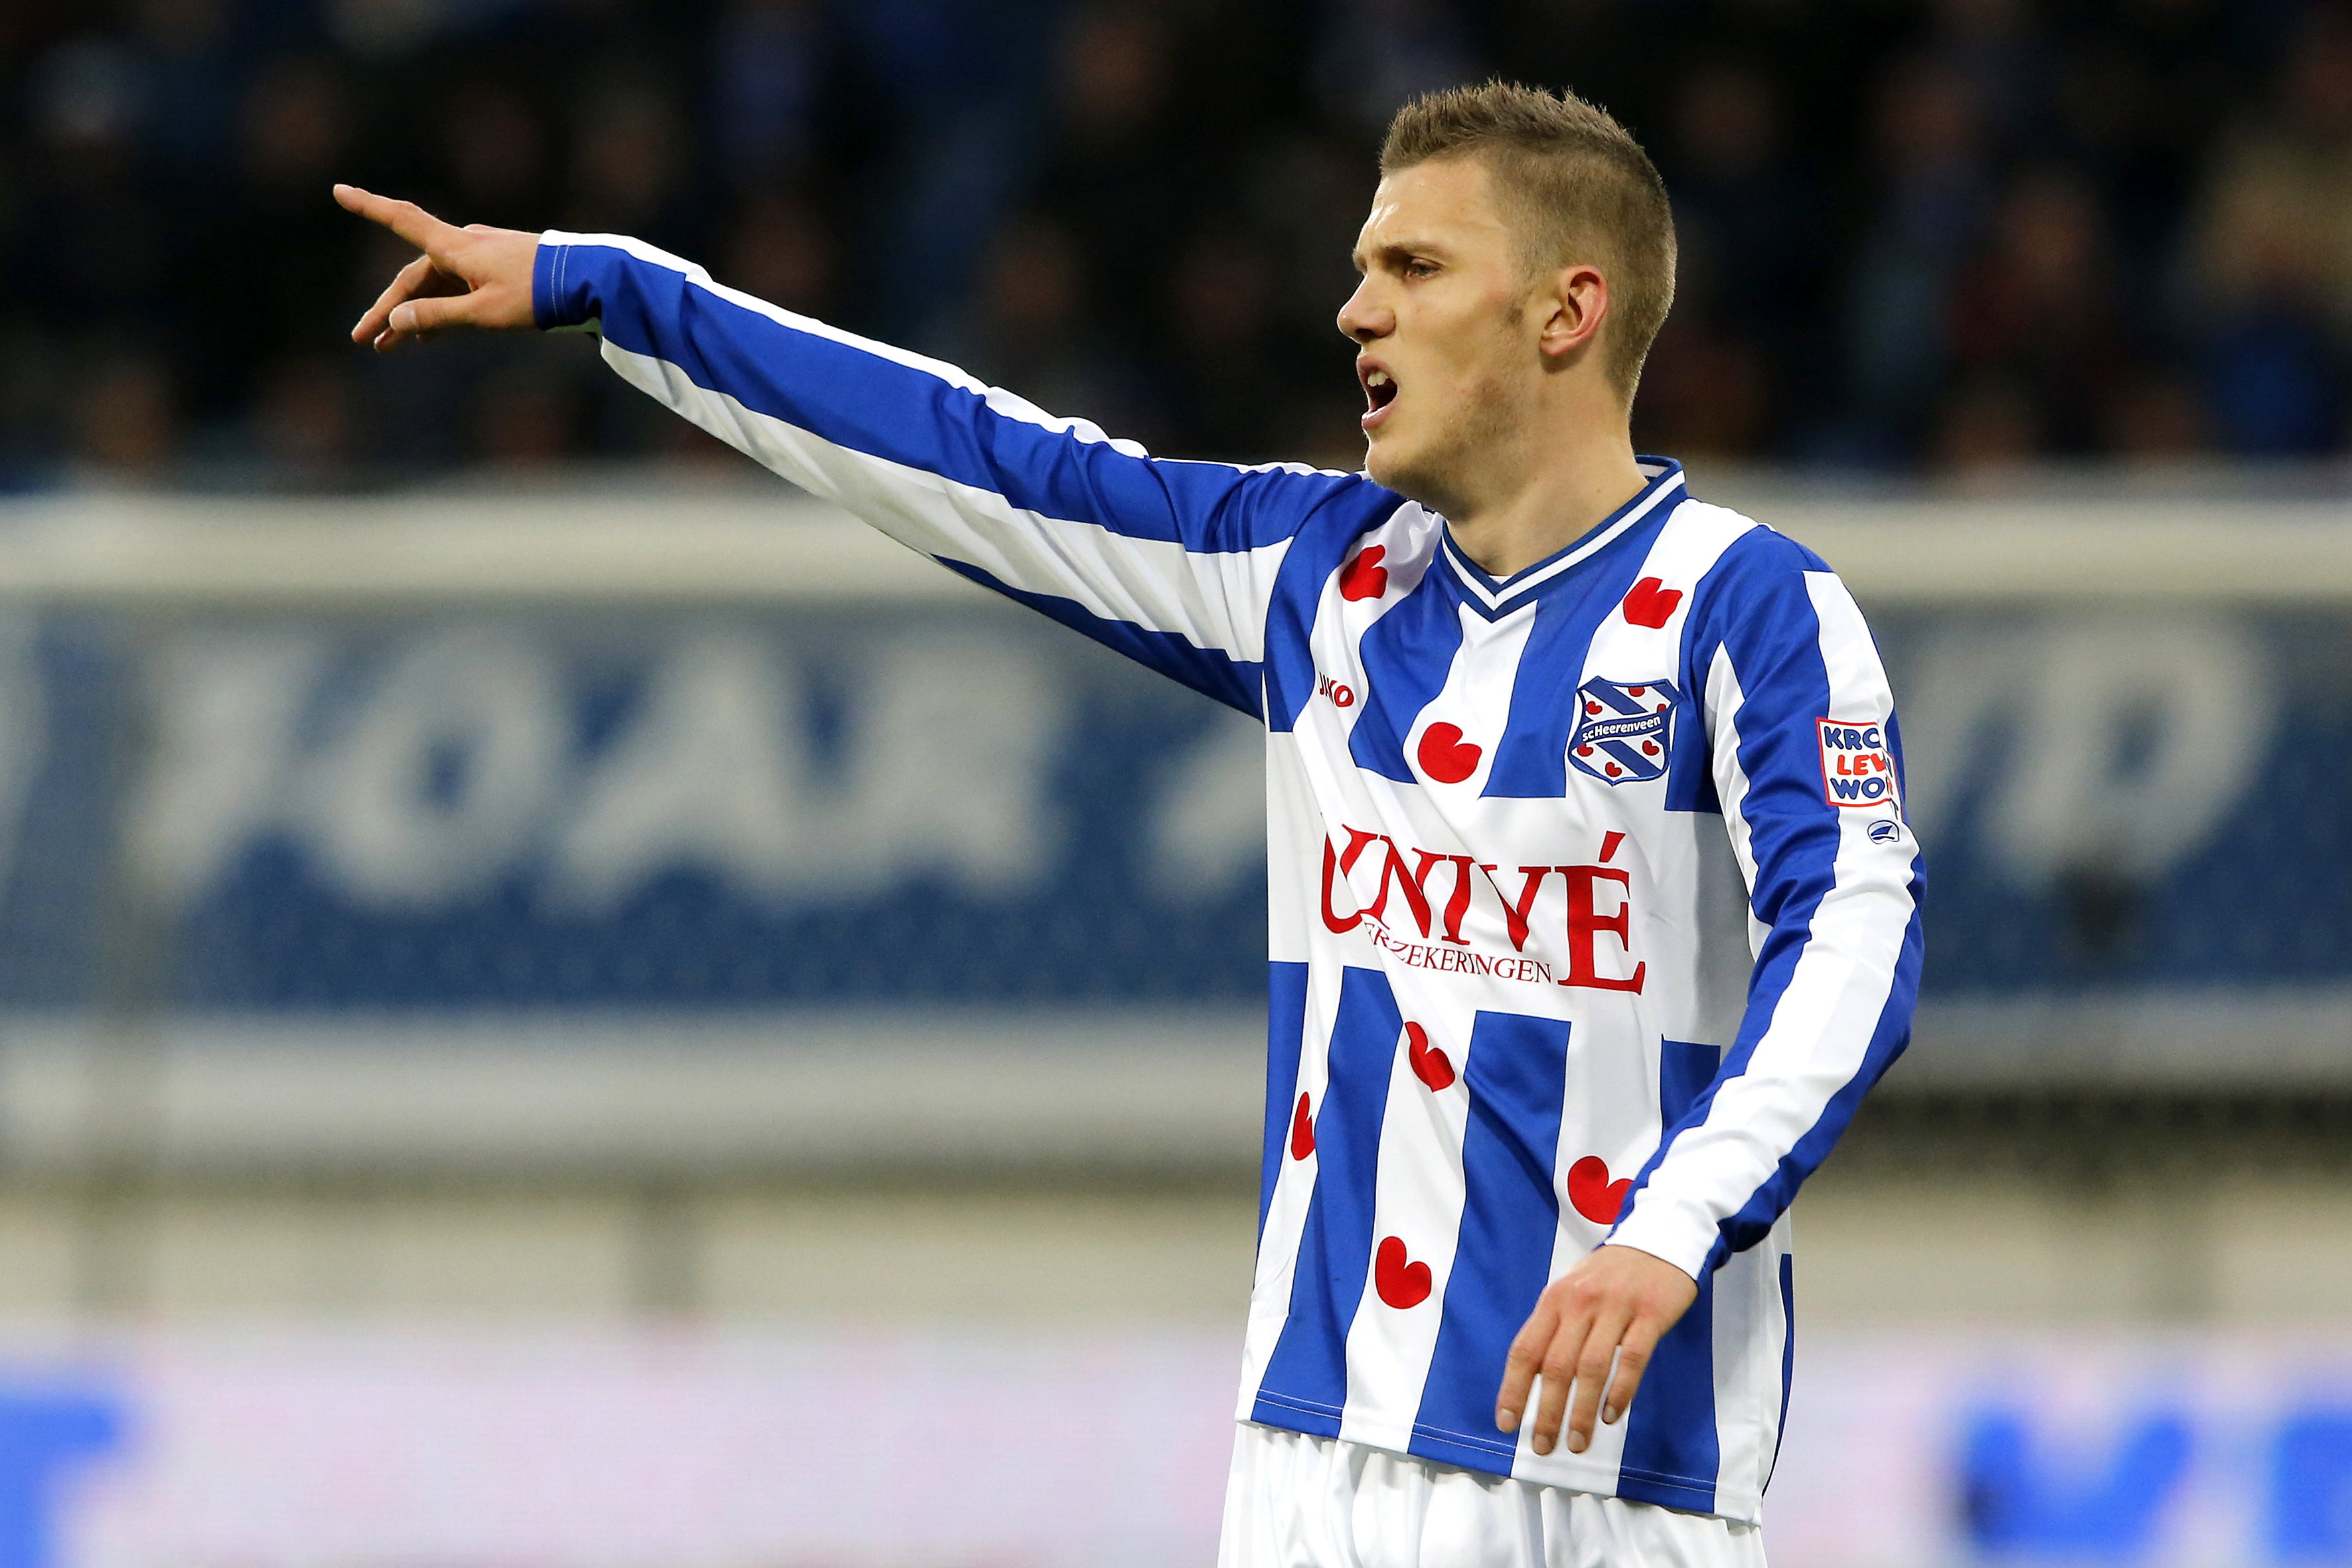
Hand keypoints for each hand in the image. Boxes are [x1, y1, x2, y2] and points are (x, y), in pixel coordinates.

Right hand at [336, 184, 540, 351]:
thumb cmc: (537, 296)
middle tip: (366, 339)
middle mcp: (465, 245)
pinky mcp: (500, 270)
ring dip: (414, 314)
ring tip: (391, 345)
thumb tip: (396, 320)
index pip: (401, 220)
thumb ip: (438, 317)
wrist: (590, 282)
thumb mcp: (484, 313)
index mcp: (456, 247)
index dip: (368, 206)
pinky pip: (459, 289)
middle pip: (415, 276)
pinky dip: (441, 309)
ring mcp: (483, 257)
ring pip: (437, 286)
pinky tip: (429, 336)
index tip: (338, 190)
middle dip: (389, 309)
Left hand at [1495, 1243, 1697, 1457]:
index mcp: (1554, 1300)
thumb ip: (1554, 1328)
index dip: (1512, 1388)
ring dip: (1582, 1411)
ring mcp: (1616, 1308)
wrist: (1660, 1240)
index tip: (1506, 1423)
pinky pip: (1632, 1359)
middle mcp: (1580, 1303)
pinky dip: (1620, 1391)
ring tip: (1577, 1442)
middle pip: (1555, 1365)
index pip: (1525, 1349)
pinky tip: (1612, 1416)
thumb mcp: (1572, 1291)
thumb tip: (1530, 1378)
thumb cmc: (1610, 1275)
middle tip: (1543, 1446)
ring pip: (1591, 1368)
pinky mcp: (1650, 1315)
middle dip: (1546, 1411)